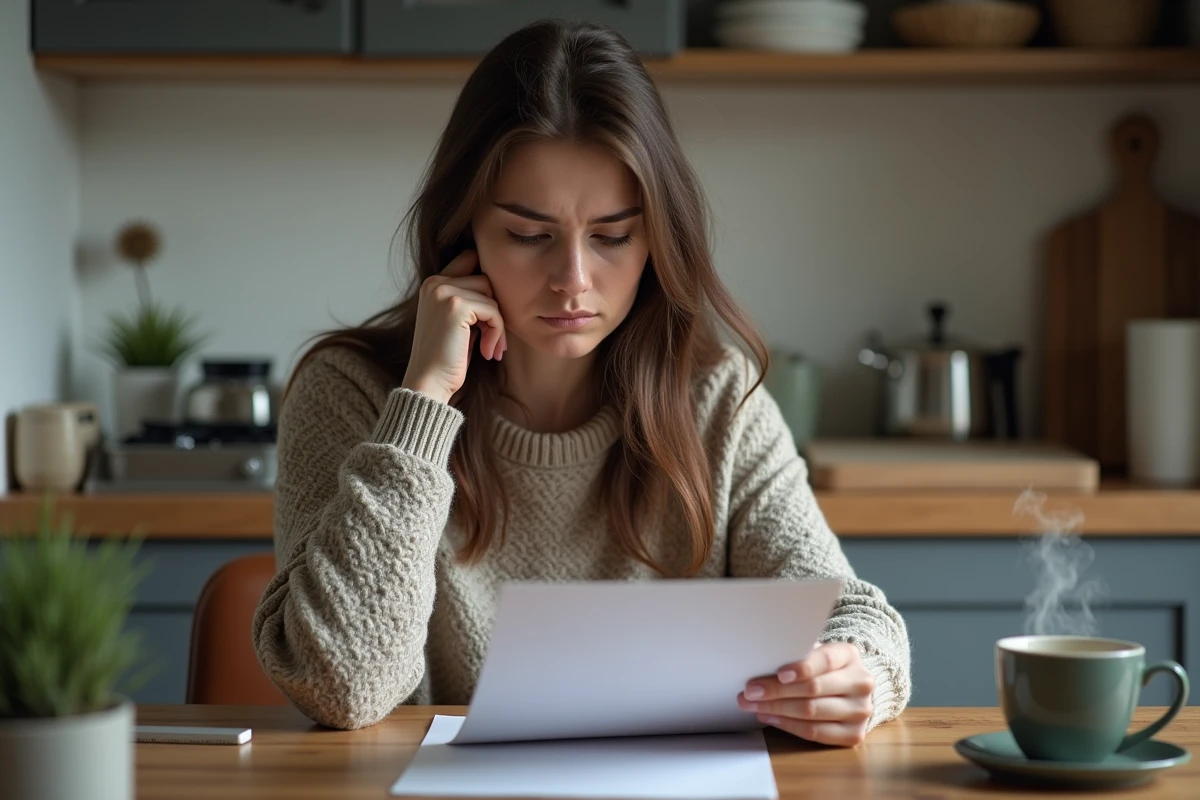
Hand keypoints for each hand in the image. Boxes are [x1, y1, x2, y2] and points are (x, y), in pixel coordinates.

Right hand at [401, 249, 506, 404]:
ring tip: (491, 347)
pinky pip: (493, 311)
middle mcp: (435, 283)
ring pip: (491, 295)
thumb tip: (501, 284)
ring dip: (498, 324)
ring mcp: (444, 292)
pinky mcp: (456, 305)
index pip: (469, 260)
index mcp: (433, 283)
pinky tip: (487, 353)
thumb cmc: (447, 357)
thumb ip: (470, 300)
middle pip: (486, 279)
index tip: (490, 314)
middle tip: (494, 339)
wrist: (429, 382)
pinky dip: (497, 333)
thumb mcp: (458, 322)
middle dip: (495, 310)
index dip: (486, 283)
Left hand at [737, 642, 874, 746]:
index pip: (826, 660)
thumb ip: (795, 654)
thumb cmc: (821, 668)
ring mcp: (861, 710)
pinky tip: (771, 717)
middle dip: (776, 691)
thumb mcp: (813, 653)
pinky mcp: (854, 734)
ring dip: (776, 710)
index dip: (801, 668)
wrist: (848, 689)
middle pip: (814, 688)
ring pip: (812, 712)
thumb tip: (761, 661)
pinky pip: (815, 732)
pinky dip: (788, 725)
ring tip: (753, 705)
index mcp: (849, 655)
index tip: (779, 673)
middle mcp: (861, 682)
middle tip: (750, 692)